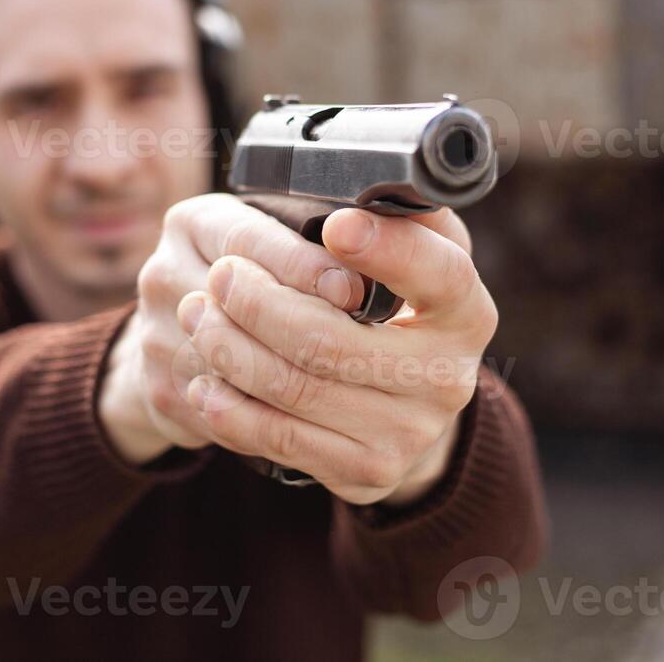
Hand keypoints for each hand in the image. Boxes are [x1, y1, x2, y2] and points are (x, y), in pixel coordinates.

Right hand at [98, 194, 364, 465]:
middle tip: (363, 346)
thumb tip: (376, 249)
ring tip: (353, 386)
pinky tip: (316, 417)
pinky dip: (268, 415)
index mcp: (195, 222)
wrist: (184, 333)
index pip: (248, 241)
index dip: (303, 267)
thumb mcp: (277, 233)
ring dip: (291, 378)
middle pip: (234, 305)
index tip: (353, 290)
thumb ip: (315, 234)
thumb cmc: (256, 273)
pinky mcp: (157, 390)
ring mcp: (153, 335)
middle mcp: (162, 273)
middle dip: (303, 327)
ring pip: (229, 365)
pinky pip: (221, 410)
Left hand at [179, 206, 496, 505]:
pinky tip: (207, 378)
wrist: (407, 405)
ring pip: (296, 389)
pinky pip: (281, 440)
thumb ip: (400, 220)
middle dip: (260, 302)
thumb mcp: (417, 254)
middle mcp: (447, 378)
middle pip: (332, 340)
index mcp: (465, 311)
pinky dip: (232, 408)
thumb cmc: (399, 307)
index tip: (334, 226)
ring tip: (198, 315)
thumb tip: (361, 192)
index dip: (385, 249)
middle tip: (221, 274)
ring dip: (230, 349)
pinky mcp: (366, 470)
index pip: (438, 274)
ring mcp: (408, 432)